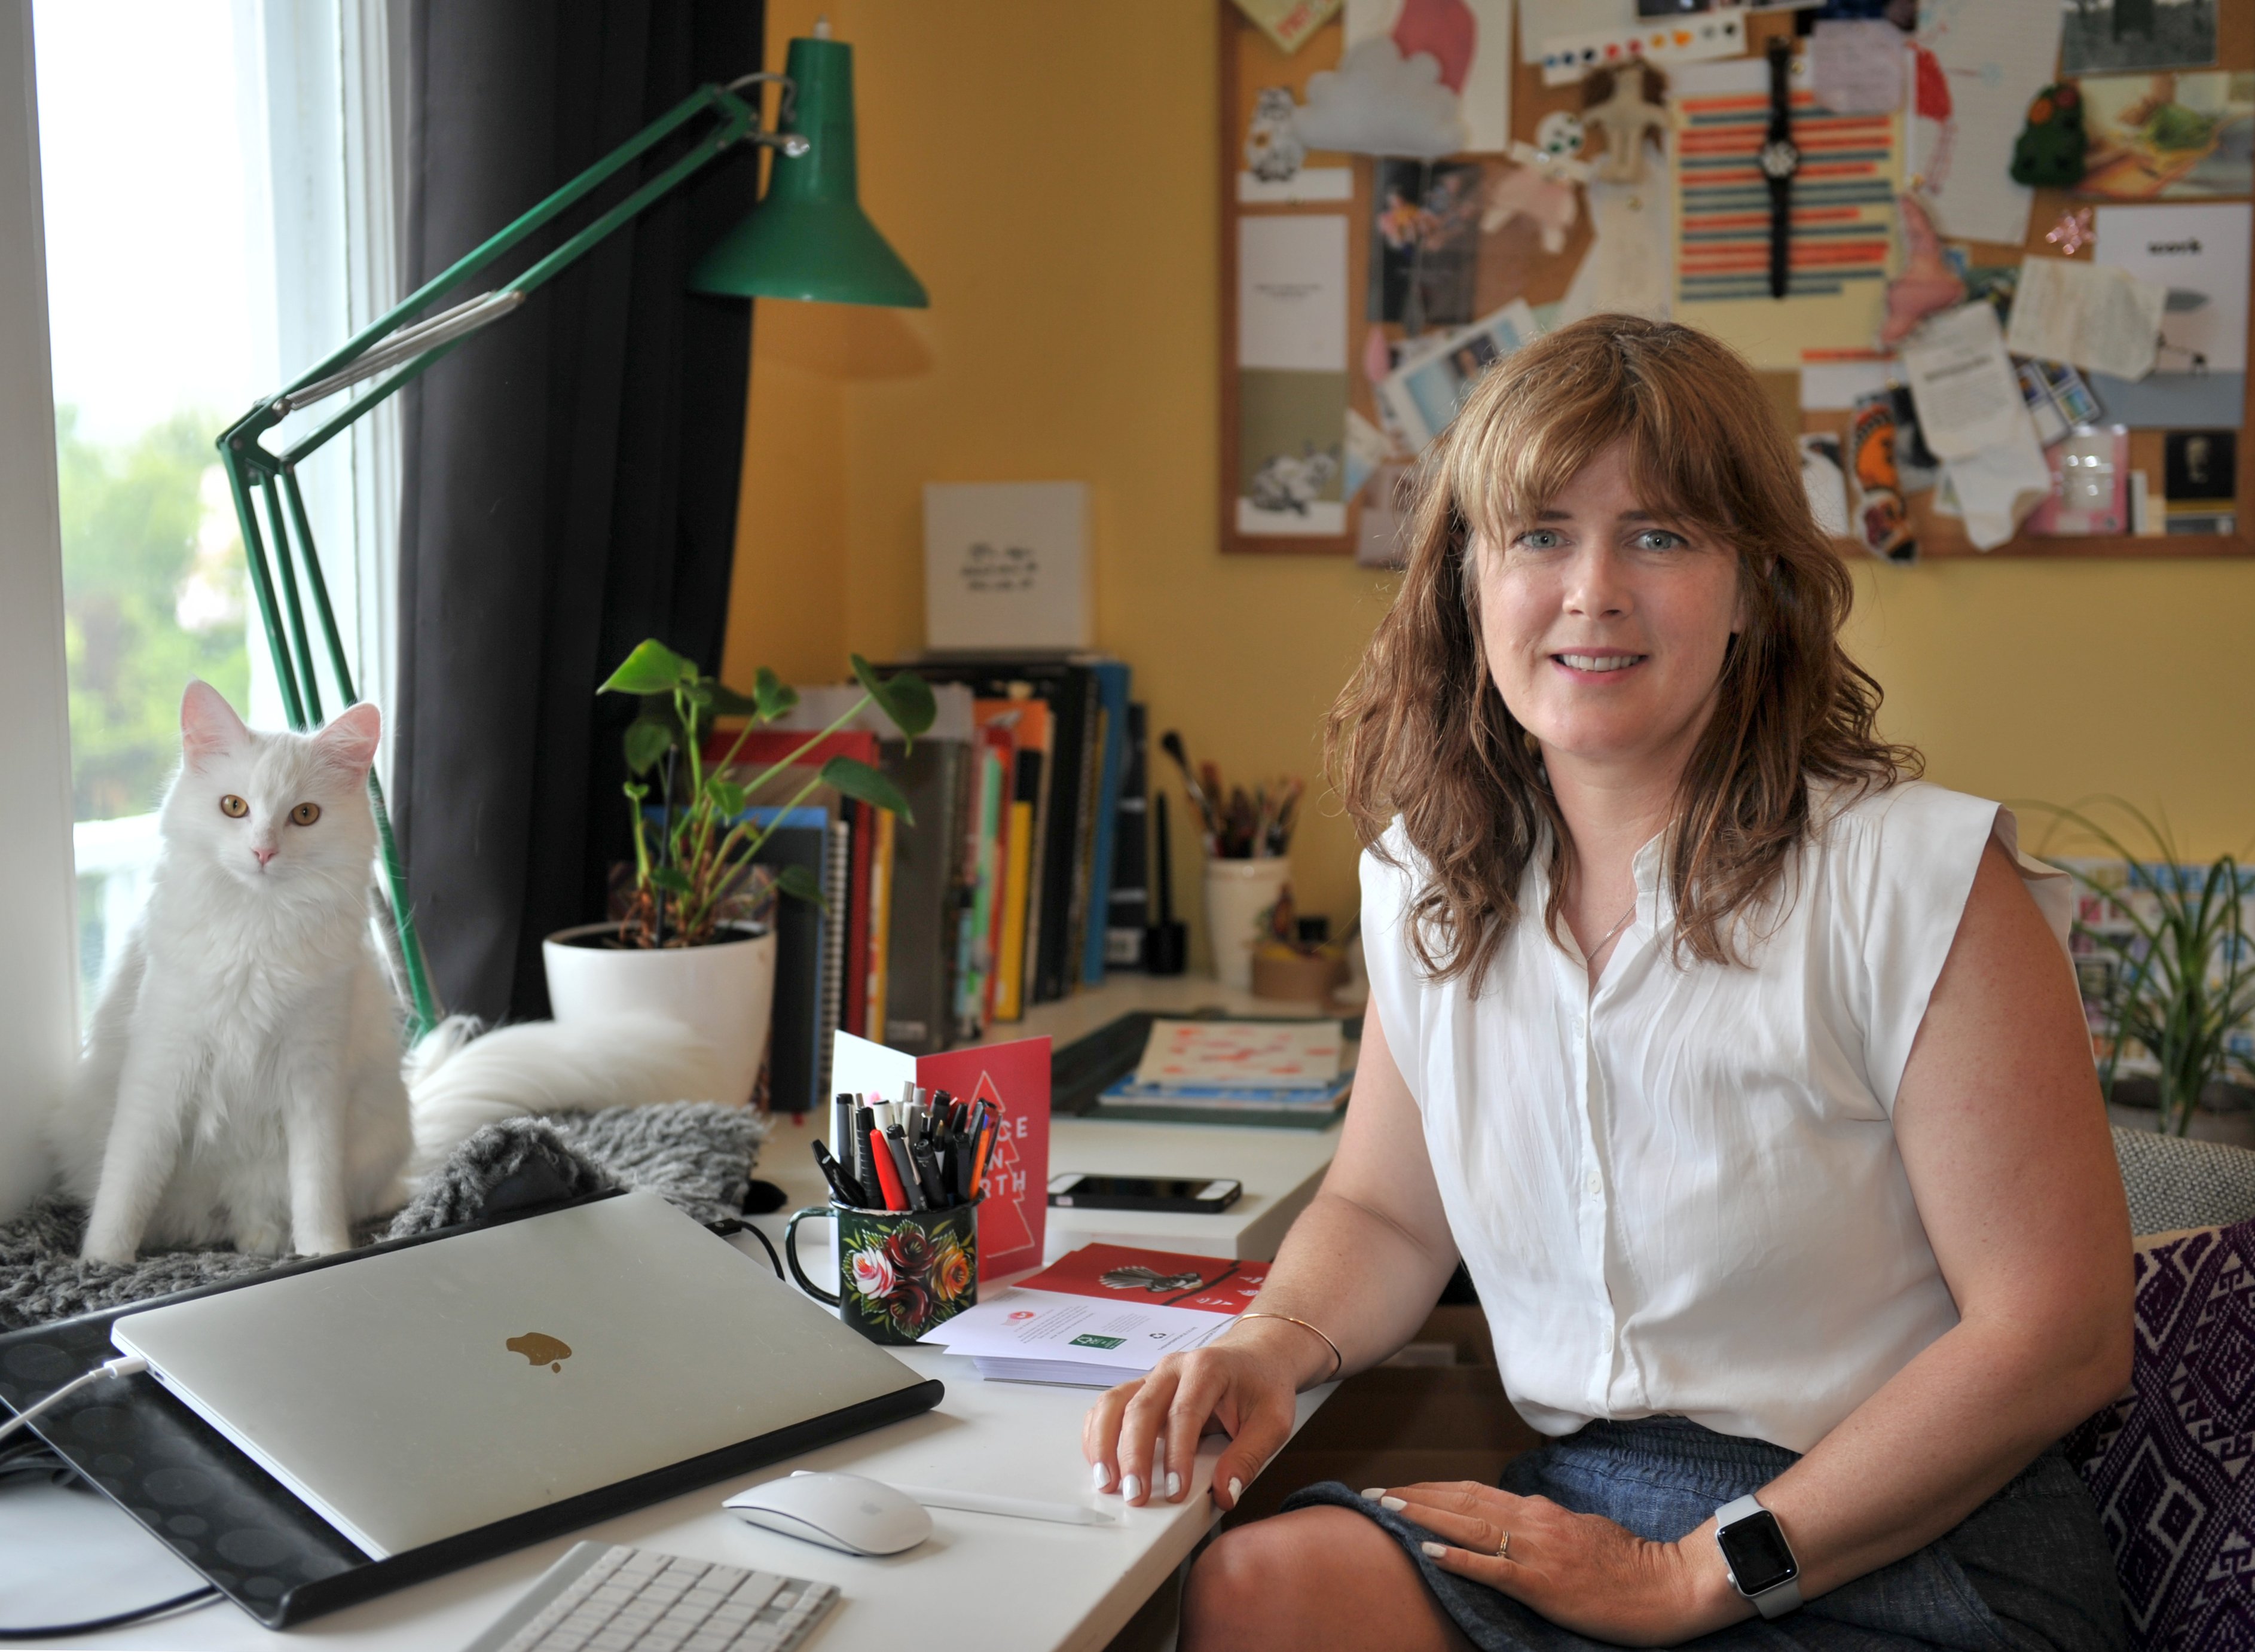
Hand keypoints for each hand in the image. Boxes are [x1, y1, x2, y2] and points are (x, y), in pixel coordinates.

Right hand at [1082, 1321, 1314, 1511]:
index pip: (1184, 1413)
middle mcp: (1173, 1368)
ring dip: (1104, 1443)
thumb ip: (1249, 1457)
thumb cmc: (1263, 1384)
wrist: (1256, 1354)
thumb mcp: (1273, 1421)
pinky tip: (1099, 1460)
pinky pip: (1109, 1406)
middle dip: (1133, 1456)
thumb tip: (1225, 1492)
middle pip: (1142, 1408)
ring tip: (1106, 1481)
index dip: (1177, 1455)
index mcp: (1207, 1369)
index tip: (1175, 1490)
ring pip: (1115, 1403)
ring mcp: (1153, 1377)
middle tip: (1135, 1495)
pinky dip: (1098, 1432)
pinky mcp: (1142, 1389)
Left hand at [1369, 1481, 1743, 1646]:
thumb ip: (1545, 1524)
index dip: (1433, 1489)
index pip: (1474, 1492)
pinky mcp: (1543, 1583)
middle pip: (1461, 1501)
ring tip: (1386, 1510)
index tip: (1399, 1488)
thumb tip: (1518, 1517)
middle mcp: (1532, 1521)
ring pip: (1468, 1525)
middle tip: (1374, 1495)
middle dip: (1414, 1497)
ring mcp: (1537, 1551)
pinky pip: (1493, 1568)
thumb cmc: (1627, 1562)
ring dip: (1423, 1515)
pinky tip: (1429, 1552)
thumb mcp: (1580, 1530)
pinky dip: (1458, 1557)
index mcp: (1539, 1510)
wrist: (1666, 1584)